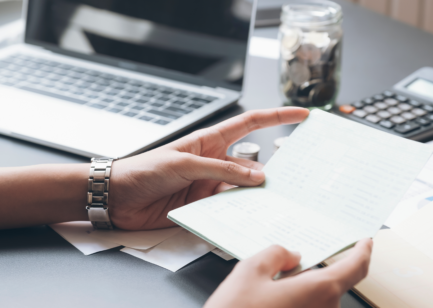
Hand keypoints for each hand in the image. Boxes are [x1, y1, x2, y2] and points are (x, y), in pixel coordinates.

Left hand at [109, 107, 309, 229]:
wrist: (118, 198)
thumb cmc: (143, 170)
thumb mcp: (184, 164)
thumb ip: (221, 170)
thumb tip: (256, 177)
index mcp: (210, 141)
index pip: (250, 124)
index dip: (277, 117)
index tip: (301, 115)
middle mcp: (215, 163)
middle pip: (253, 164)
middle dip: (273, 169)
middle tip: (293, 179)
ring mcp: (210, 185)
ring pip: (244, 190)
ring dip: (255, 196)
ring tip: (272, 202)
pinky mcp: (204, 206)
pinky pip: (229, 209)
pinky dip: (239, 212)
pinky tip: (247, 217)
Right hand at [204, 239, 372, 307]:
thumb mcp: (250, 271)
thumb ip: (276, 255)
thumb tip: (291, 256)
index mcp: (318, 291)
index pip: (355, 268)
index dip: (363, 251)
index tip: (365, 243)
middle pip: (331, 283)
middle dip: (313, 272)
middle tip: (288, 266)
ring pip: (317, 300)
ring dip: (301, 290)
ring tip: (269, 288)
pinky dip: (296, 303)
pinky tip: (270, 302)